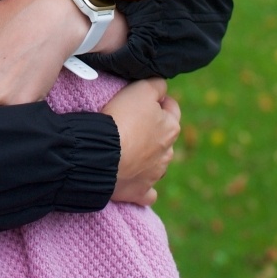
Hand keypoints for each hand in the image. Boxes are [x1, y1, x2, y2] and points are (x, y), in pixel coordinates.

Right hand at [102, 79, 180, 205]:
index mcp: (170, 128)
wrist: (104, 155)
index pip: (172, 108)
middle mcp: (167, 153)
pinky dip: (143, 185)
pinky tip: (135, 179)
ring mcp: (155, 175)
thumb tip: (162, 87)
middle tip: (131, 121)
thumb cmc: (123, 119)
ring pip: (157, 163)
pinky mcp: (139, 192)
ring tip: (126, 147)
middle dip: (152, 129)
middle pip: (164, 136)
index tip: (145, 98)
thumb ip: (156, 85)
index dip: (160, 100)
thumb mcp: (141, 90)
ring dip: (147, 156)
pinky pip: (147, 192)